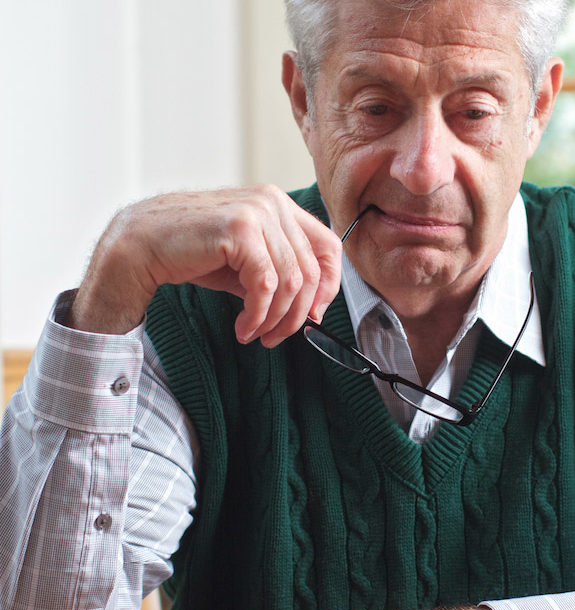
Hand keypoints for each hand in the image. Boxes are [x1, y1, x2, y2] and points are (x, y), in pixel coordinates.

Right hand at [68, 185, 341, 346]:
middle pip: (312, 271)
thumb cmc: (192, 254)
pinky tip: (242, 327)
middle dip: (297, 314)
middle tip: (275, 337)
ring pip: (292, 282)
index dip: (329, 287)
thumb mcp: (247, 264)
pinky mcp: (239, 229)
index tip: (313, 316)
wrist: (140, 247)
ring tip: (254, 334)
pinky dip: (258, 314)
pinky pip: (267, 284)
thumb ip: (281, 277)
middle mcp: (273, 202)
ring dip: (274, 319)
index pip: (329, 246)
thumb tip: (312, 310)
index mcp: (279, 205)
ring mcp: (258, 212)